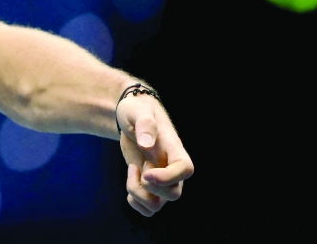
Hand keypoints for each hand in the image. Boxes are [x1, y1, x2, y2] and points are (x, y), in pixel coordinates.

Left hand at [117, 93, 193, 216]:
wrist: (130, 117)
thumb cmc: (137, 110)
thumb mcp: (138, 110)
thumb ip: (145, 124)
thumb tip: (146, 143)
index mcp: (174, 149)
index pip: (185, 170)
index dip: (168, 177)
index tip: (147, 172)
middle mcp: (170, 167)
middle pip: (174, 194)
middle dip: (151, 187)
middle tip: (139, 165)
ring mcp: (161, 178)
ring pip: (158, 204)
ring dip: (139, 194)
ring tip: (132, 170)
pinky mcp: (148, 185)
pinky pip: (148, 207)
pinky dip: (135, 201)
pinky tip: (130, 180)